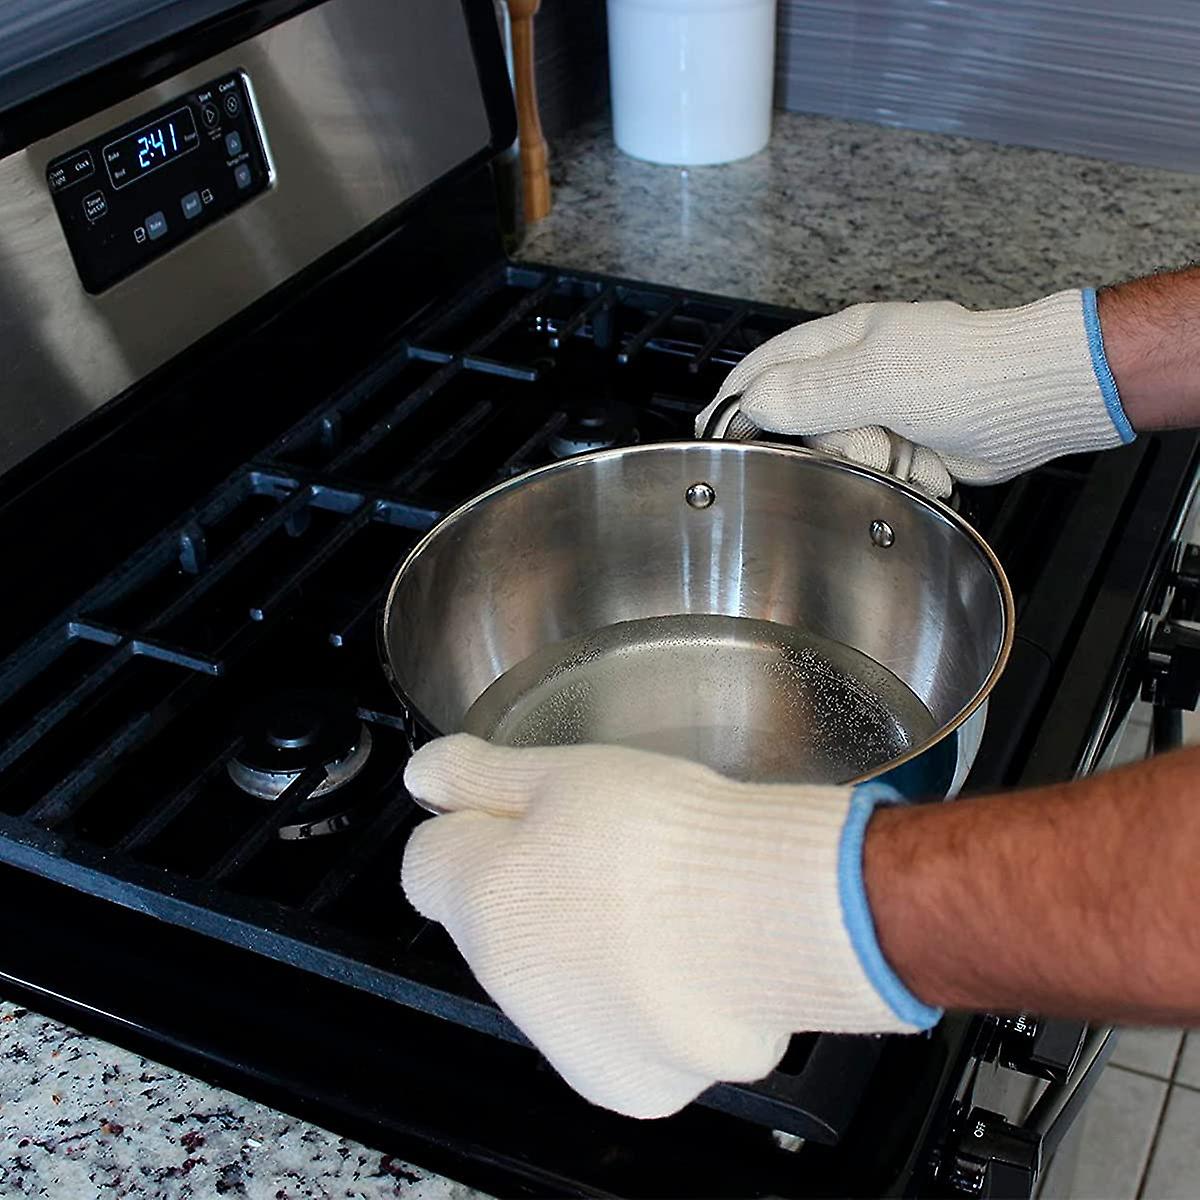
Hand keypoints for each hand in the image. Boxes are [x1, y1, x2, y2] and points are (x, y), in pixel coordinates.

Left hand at [401, 735, 938, 1118]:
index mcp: (477, 894)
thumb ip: (482, 774)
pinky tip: (675, 964)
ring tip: (653, 908)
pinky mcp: (620, 1081)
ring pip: (548, 982)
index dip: (473, 826)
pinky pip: (607, 1034)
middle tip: (605, 853)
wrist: (765, 919)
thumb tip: (425, 775)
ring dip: (578, 949)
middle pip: (491, 924)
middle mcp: (502, 979)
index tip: (522, 813)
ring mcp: (559, 1038)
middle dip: (530, 889)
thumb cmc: (667, 836)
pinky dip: (630, 1006)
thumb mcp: (566, 771)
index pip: (428, 862)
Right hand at [695, 289, 1134, 497]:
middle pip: (802, 418)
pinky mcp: (910, 443)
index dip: (737, 396)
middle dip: (826, 440)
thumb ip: (806, 390)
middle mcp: (859, 373)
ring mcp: (886, 408)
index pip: (768, 364)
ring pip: (840, 450)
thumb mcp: (873, 377)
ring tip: (902, 452)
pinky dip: (896, 474)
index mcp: (844, 341)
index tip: (713, 431)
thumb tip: (751, 403)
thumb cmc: (965, 373)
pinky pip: (876, 468)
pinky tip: (920, 466)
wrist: (1035, 401)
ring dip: (868, 460)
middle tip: (858, 443)